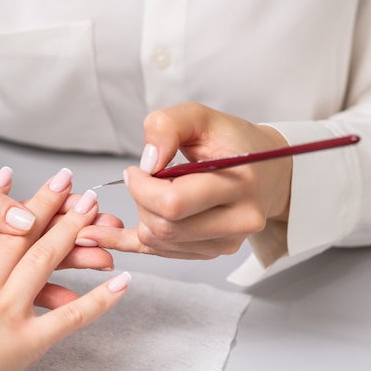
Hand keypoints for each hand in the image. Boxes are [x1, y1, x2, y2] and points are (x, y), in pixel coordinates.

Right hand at [0, 132, 116, 269]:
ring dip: (71, 236)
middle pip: (28, 259)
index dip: (49, 254)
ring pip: (33, 245)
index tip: (85, 246)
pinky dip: (56, 217)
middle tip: (109, 248)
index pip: (8, 261)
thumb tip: (24, 223)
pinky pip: (28, 227)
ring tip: (107, 230)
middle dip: (71, 250)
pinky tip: (85, 216)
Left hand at [78, 102, 291, 258]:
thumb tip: (146, 163)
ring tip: (148, 191)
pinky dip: (130, 242)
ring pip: (160, 242)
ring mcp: (227, 242)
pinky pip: (161, 254)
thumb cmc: (232, 141)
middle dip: (140, 201)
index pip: (173, 203)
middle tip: (143, 178)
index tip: (136, 169)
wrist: (267, 172)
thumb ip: (167, 126)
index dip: (141, 187)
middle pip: (164, 227)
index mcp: (240, 184)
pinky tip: (104, 234)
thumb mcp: (200, 116)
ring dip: (142, 216)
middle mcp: (239, 220)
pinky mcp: (212, 251)